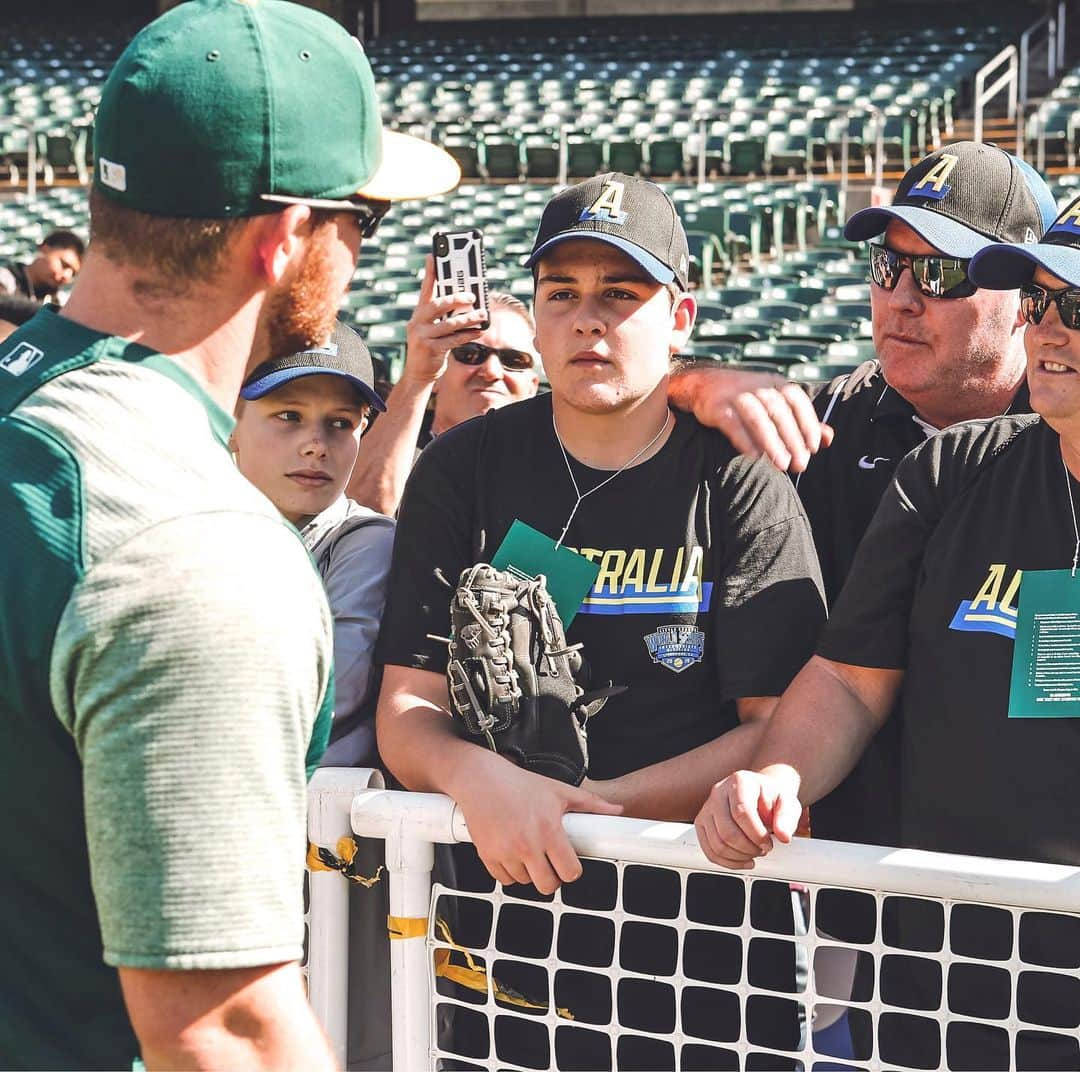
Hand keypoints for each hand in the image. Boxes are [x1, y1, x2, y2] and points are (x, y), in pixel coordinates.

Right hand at [403, 255, 488, 384]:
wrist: (418, 373)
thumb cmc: (430, 347)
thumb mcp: (431, 328)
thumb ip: (442, 315)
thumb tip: (465, 300)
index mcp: (419, 313)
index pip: (425, 289)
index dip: (430, 272)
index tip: (434, 255)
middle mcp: (418, 322)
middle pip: (437, 305)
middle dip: (455, 298)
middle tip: (472, 296)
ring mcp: (423, 336)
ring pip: (449, 324)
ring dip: (468, 319)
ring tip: (482, 315)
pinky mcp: (430, 349)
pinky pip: (453, 340)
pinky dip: (467, 335)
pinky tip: (478, 331)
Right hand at [452, 750, 622, 893]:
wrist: (481, 779)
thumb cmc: (519, 784)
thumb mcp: (558, 791)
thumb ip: (590, 804)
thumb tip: (616, 810)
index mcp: (548, 831)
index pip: (569, 872)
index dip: (572, 871)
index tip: (569, 864)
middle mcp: (527, 845)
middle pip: (547, 886)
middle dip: (552, 877)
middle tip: (550, 863)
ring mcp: (505, 853)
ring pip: (525, 883)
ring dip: (529, 873)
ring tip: (529, 852)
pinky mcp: (487, 856)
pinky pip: (504, 879)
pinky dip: (510, 872)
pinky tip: (512, 853)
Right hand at [674, 367, 834, 472]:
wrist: (702, 384)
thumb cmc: (746, 398)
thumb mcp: (776, 403)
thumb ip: (802, 421)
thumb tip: (829, 439)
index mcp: (775, 383)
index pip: (797, 401)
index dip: (808, 424)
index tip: (814, 447)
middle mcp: (757, 385)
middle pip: (779, 412)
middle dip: (792, 439)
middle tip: (800, 464)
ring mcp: (735, 395)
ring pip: (757, 418)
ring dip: (771, 442)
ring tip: (781, 464)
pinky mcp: (716, 406)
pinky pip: (732, 424)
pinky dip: (744, 440)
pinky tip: (754, 457)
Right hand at [694, 767, 802, 869]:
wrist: (760, 793)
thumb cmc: (772, 797)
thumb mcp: (787, 802)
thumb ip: (787, 817)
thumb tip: (783, 836)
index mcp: (739, 781)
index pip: (741, 812)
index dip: (756, 834)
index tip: (769, 844)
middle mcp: (718, 792)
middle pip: (727, 831)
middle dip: (748, 848)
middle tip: (763, 850)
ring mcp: (707, 808)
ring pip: (717, 844)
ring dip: (739, 857)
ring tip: (753, 853)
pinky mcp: (701, 823)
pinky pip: (709, 850)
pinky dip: (727, 862)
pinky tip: (742, 860)